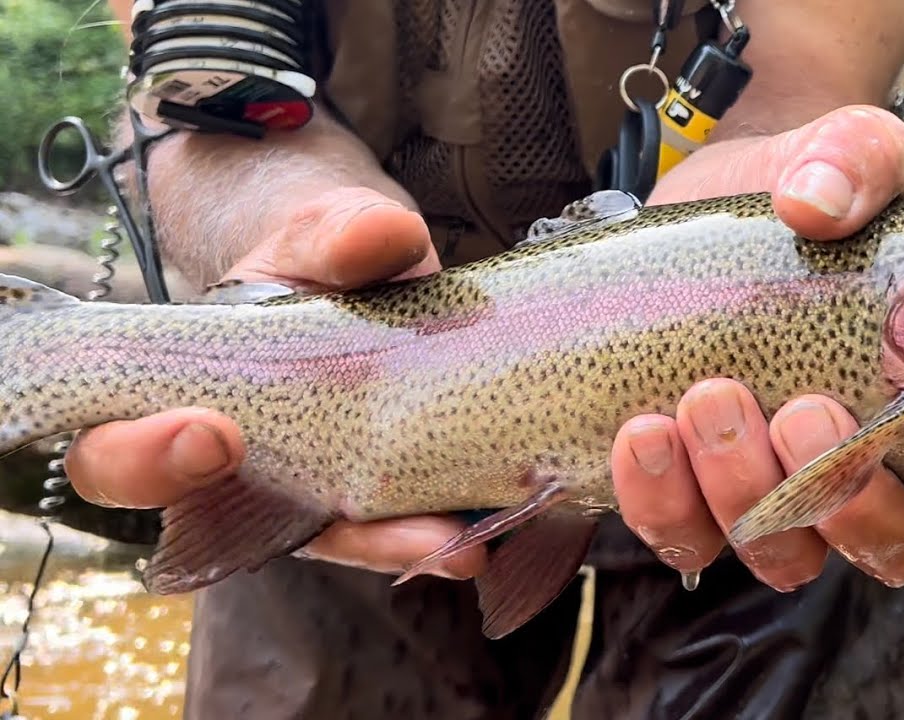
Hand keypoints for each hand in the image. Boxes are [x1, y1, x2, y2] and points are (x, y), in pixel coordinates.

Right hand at [64, 188, 487, 579]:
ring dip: (385, 546)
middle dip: (269, 522)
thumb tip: (381, 236)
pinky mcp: (377, 496)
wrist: (376, 279)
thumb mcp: (319, 233)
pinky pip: (393, 529)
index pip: (116, 448)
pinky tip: (479, 542)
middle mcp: (232, 458)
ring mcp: (306, 487)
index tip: (213, 433)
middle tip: (340, 506)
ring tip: (452, 546)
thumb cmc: (319, 258)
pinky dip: (434, 537)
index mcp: (175, 392)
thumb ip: (337, 233)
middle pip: (209, 519)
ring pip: (326, 538)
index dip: (145, 457)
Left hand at [612, 106, 903, 589]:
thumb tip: (814, 201)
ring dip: (746, 492)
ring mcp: (777, 491)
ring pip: (785, 555)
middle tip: (806, 410)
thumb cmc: (806, 189)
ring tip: (707, 396)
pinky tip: (642, 431)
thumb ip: (855, 159)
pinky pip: (684, 536)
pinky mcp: (689, 490)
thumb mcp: (845, 153)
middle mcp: (866, 468)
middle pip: (892, 544)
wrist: (707, 198)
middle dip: (853, 498)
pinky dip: (661, 499)